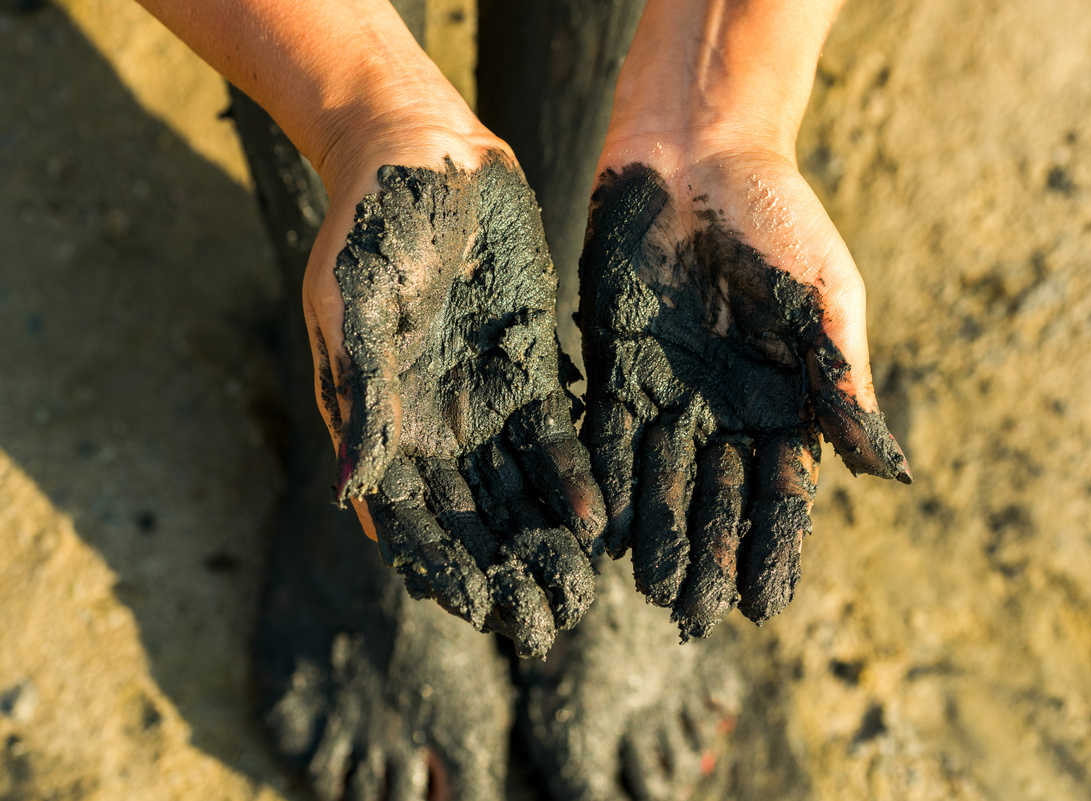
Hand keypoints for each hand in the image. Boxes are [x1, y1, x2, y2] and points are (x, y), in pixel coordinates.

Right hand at [304, 123, 605, 658]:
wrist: (421, 154)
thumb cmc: (370, 224)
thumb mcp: (355, 308)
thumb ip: (362, 401)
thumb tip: (352, 494)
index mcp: (380, 425)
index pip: (412, 521)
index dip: (444, 571)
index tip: (482, 612)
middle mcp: (433, 428)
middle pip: (472, 525)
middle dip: (506, 577)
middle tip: (546, 625)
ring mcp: (483, 403)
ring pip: (517, 497)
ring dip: (543, 547)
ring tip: (579, 595)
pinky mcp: (530, 371)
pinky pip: (555, 443)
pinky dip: (572, 483)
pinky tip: (598, 523)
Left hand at [579, 140, 909, 640]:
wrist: (697, 154)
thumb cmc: (777, 218)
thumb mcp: (823, 299)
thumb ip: (842, 382)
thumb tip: (889, 474)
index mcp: (782, 402)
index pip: (780, 492)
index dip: (773, 547)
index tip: (765, 605)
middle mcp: (724, 411)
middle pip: (716, 500)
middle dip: (706, 557)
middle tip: (694, 619)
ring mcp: (668, 393)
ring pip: (660, 480)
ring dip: (654, 533)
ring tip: (647, 590)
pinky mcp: (616, 368)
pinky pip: (610, 436)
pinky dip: (605, 480)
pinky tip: (599, 525)